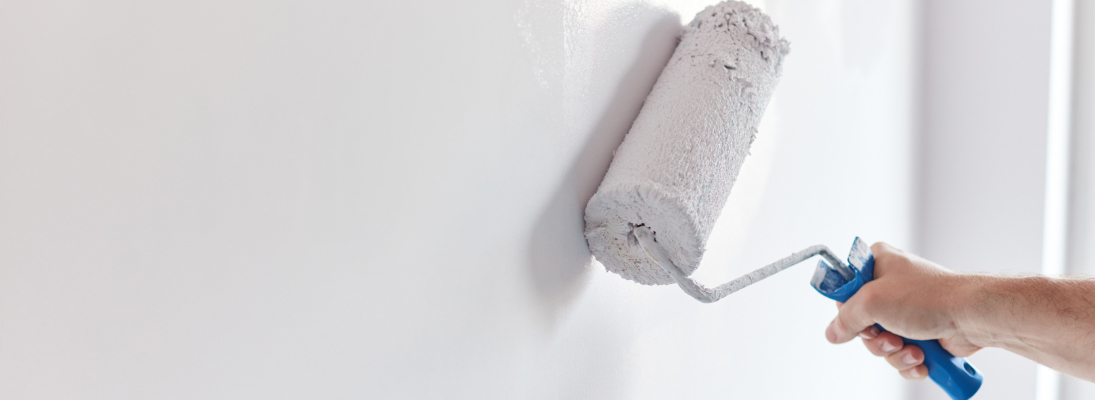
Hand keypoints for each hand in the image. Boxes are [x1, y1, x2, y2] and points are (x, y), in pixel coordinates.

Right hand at [824, 242, 982, 379]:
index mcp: (878, 264)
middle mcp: (891, 285)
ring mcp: (906, 310)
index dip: (847, 309)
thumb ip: (846, 318)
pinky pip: (902, 354)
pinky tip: (922, 359)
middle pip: (862, 322)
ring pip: (882, 342)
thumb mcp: (872, 302)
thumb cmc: (928, 297)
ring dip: (895, 353)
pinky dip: (910, 362)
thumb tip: (833, 333)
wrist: (971, 316)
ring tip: (913, 350)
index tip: (857, 320)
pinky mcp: (921, 331)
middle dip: (876, 340)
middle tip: (890, 338)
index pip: (845, 287)